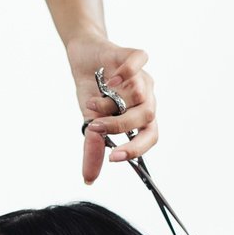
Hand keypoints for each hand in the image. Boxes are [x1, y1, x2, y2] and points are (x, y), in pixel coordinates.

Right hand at [64, 36, 158, 184]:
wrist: (83, 57)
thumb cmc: (92, 89)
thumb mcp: (90, 121)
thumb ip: (94, 147)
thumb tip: (89, 178)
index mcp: (140, 114)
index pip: (150, 136)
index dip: (136, 149)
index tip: (114, 158)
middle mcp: (145, 95)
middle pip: (147, 115)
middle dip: (120, 126)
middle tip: (96, 126)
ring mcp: (140, 75)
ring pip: (139, 93)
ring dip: (110, 102)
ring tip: (92, 102)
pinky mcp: (131, 55)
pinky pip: (139, 60)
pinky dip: (126, 71)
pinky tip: (110, 79)